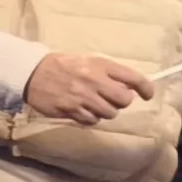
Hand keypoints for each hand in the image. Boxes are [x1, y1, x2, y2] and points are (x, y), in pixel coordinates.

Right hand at [26, 50, 152, 124]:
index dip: (146, 88)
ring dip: (106, 111)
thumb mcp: (89, 61)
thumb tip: (131, 87)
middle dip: (122, 102)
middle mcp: (94, 81)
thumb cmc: (65, 66)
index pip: (133, 78)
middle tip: (113, 99)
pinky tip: (83, 109)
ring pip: (110, 113)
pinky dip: (91, 117)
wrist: (33, 72)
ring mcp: (82, 97)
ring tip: (95, 103)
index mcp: (101, 66)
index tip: (148, 94)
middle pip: (124, 100)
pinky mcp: (71, 110)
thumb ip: (110, 73)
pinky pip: (92, 120)